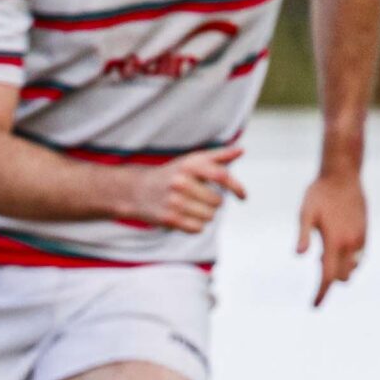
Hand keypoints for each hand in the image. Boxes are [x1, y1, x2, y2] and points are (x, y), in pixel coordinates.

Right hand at [125, 145, 244, 232]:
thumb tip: (241, 151)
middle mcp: (180, 182)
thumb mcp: (191, 161)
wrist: (137, 190)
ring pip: (209, 217)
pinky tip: (186, 218)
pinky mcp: (168, 218)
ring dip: (206, 215)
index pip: (221, 176)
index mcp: (189, 165)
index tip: (243, 197)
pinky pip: (198, 228)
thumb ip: (217, 156)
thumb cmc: (172, 174)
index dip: (236, 187)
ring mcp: (173, 201)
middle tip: (201, 199)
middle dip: (214, 203)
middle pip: (217, 201)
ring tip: (192, 208)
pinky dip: (196, 226)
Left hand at [296, 168, 366, 307]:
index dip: (321, 293)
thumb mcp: (305, 214)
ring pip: (352, 268)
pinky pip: (359, 257)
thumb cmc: (318, 194)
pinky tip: (333, 248)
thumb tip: (299, 256)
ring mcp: (361, 238)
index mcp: (335, 241)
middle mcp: (351, 243)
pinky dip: (347, 260)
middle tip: (315, 261)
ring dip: (338, 269)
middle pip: (341, 276)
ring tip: (322, 254)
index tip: (314, 306)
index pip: (328, 276)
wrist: (343, 177)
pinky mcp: (365, 233)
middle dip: (327, 278)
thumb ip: (303, 235)